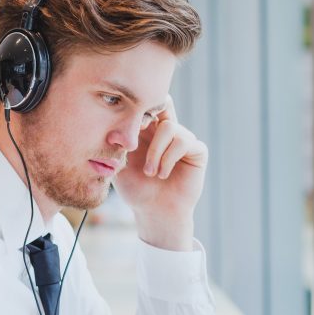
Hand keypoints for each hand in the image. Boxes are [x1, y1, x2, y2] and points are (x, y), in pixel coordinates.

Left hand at [113, 95, 207, 250]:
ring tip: (150, 172)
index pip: (147, 103)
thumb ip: (118, 141)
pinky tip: (162, 174)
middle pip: (164, 103)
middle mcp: (168, 130)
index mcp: (148, 129)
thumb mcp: (120, 162)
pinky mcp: (197, 151)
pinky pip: (184, 142)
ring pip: (170, 127)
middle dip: (149, 116)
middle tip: (138, 132)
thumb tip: (116, 123)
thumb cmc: (135, 189)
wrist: (153, 211)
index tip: (126, 128)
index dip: (136, 109)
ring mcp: (184, 139)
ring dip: (156, 152)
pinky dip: (169, 159)